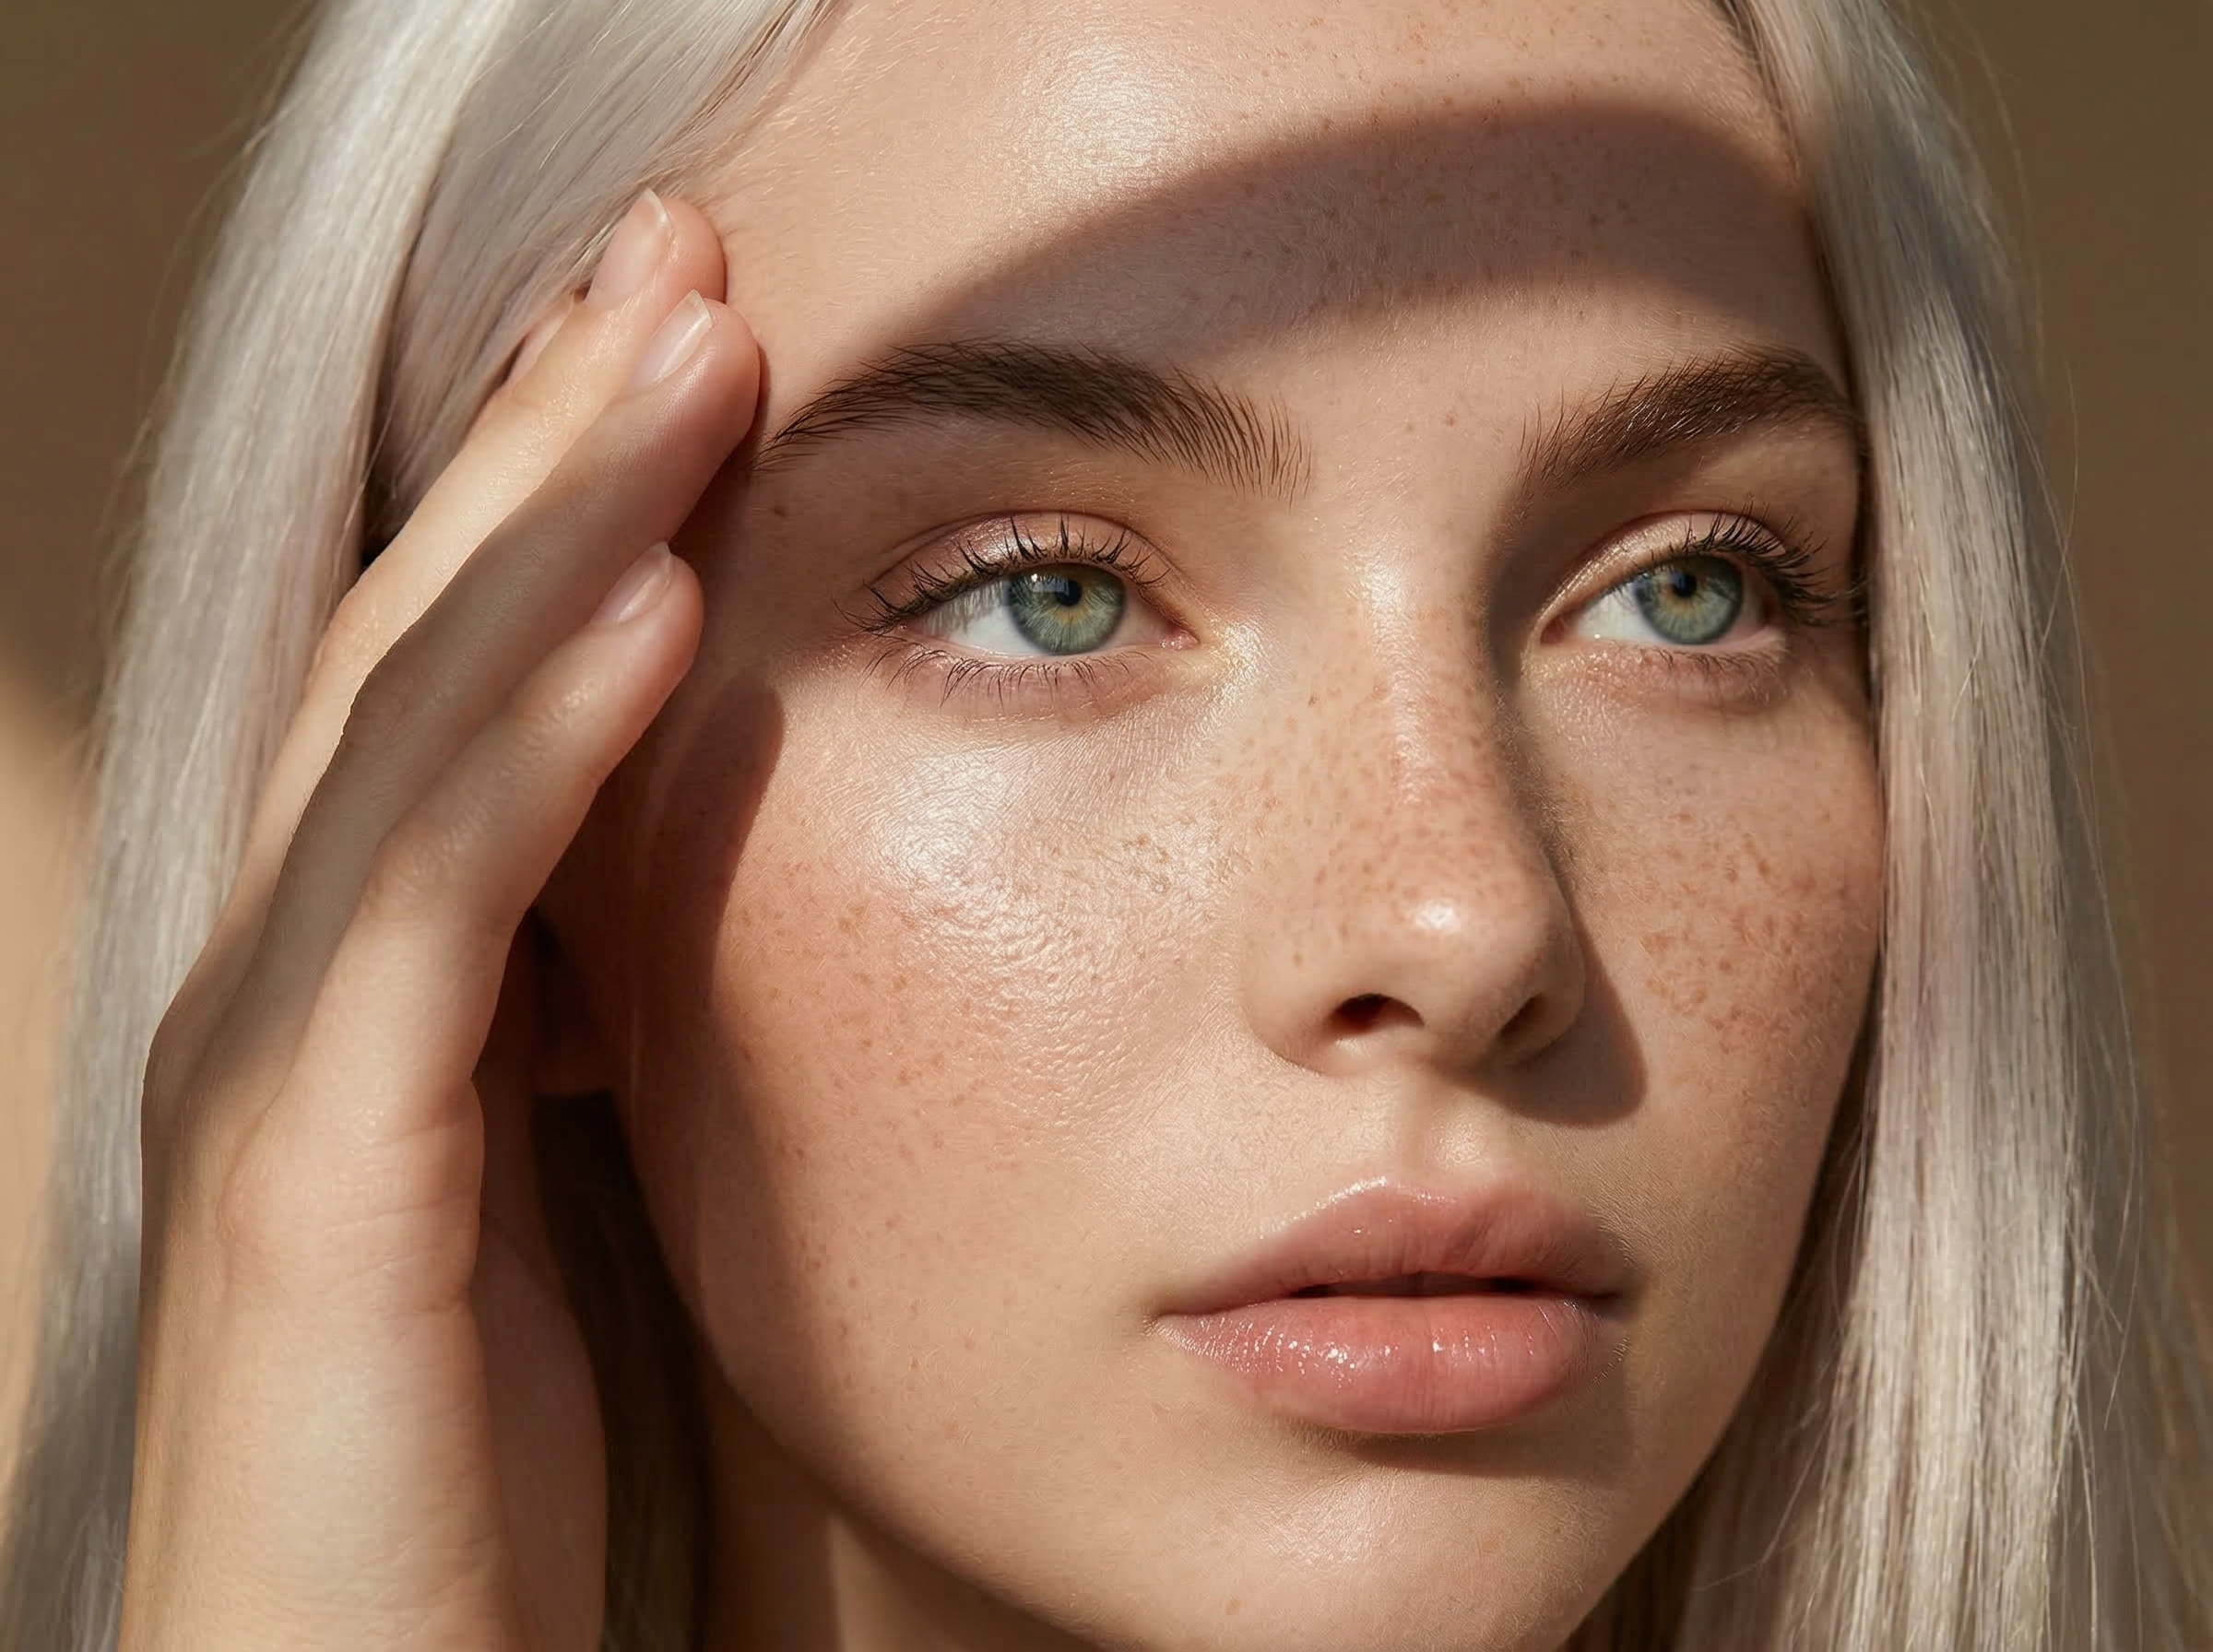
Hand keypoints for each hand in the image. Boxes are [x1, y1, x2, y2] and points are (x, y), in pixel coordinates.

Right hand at [119, 193, 754, 1651]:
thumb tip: (693, 869)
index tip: (697, 340)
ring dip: (551, 524)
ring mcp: (279, 1073)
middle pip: (429, 646)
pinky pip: (430, 916)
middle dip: (548, 440)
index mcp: (378, 986)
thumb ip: (602, 1012)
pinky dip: (532, 744)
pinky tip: (648, 606)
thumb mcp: (571, 1183)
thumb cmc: (495, 1478)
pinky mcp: (312, 1190)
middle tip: (677, 256)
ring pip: (413, 731)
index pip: (471, 676)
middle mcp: (296, 988)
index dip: (571, 492)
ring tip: (682, 342)